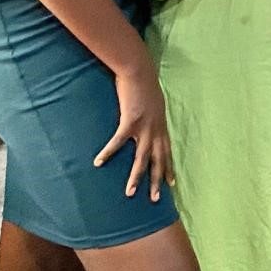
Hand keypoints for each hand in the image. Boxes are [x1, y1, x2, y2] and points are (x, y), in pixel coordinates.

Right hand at [95, 63, 173, 201]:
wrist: (139, 71)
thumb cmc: (144, 85)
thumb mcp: (153, 103)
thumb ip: (151, 115)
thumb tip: (147, 121)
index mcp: (161, 126)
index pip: (167, 153)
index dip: (169, 168)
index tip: (171, 184)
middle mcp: (156, 130)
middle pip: (158, 161)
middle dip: (157, 181)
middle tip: (155, 199)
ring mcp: (144, 127)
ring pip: (141, 158)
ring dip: (135, 177)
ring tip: (129, 193)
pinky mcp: (130, 121)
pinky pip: (118, 142)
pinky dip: (109, 152)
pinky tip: (99, 162)